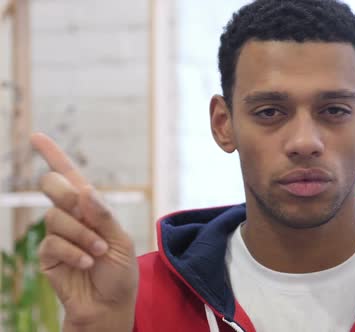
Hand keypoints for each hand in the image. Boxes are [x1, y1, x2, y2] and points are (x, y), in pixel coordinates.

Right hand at [31, 133, 137, 331]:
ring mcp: (58, 234)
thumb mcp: (121, 240)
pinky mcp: (48, 255)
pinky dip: (74, 252)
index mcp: (91, 207)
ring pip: (55, 216)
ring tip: (98, 252)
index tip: (37, 136)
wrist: (110, 304)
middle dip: (67, 196)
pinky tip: (86, 262)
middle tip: (84, 213)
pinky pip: (52, 241)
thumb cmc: (119, 271)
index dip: (53, 155)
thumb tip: (84, 190)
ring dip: (82, 235)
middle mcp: (72, 216)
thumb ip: (103, 215)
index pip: (70, 176)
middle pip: (54, 186)